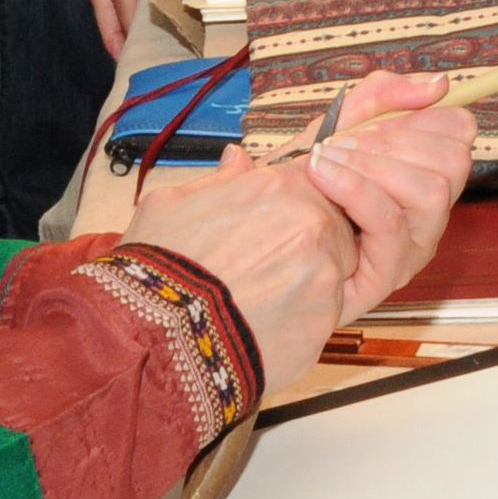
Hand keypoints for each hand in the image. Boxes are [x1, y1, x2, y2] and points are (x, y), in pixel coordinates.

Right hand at [120, 146, 360, 398]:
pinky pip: (328, 314)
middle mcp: (314, 226)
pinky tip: (265, 324)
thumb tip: (238, 161)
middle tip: (266, 261)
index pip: (323, 176)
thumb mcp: (173, 202)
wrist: (156, 337)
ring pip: (341, 270)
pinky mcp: (327, 324)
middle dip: (312, 237)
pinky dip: (304, 318)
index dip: (305, 195)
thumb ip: (220, 179)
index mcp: (282, 187)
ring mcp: (326, 276)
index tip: (285, 213)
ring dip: (313, 278)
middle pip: (338, 223)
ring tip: (260, 295)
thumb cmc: (157, 268)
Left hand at [300, 71, 476, 324]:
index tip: (368, 118)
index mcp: (424, 173)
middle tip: (337, 143)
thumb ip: (380, 97)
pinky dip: (356, 189)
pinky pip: (391, 224)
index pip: (458, 130)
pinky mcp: (387, 275)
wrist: (253, 235)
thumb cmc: (297, 183)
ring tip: (324, 161)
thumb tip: (439, 84)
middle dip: (390, 139)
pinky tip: (321, 177)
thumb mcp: (334, 128)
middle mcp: (428, 213)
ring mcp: (412, 248)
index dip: (420, 113)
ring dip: (372, 164)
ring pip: (432, 192)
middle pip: (452, 160)